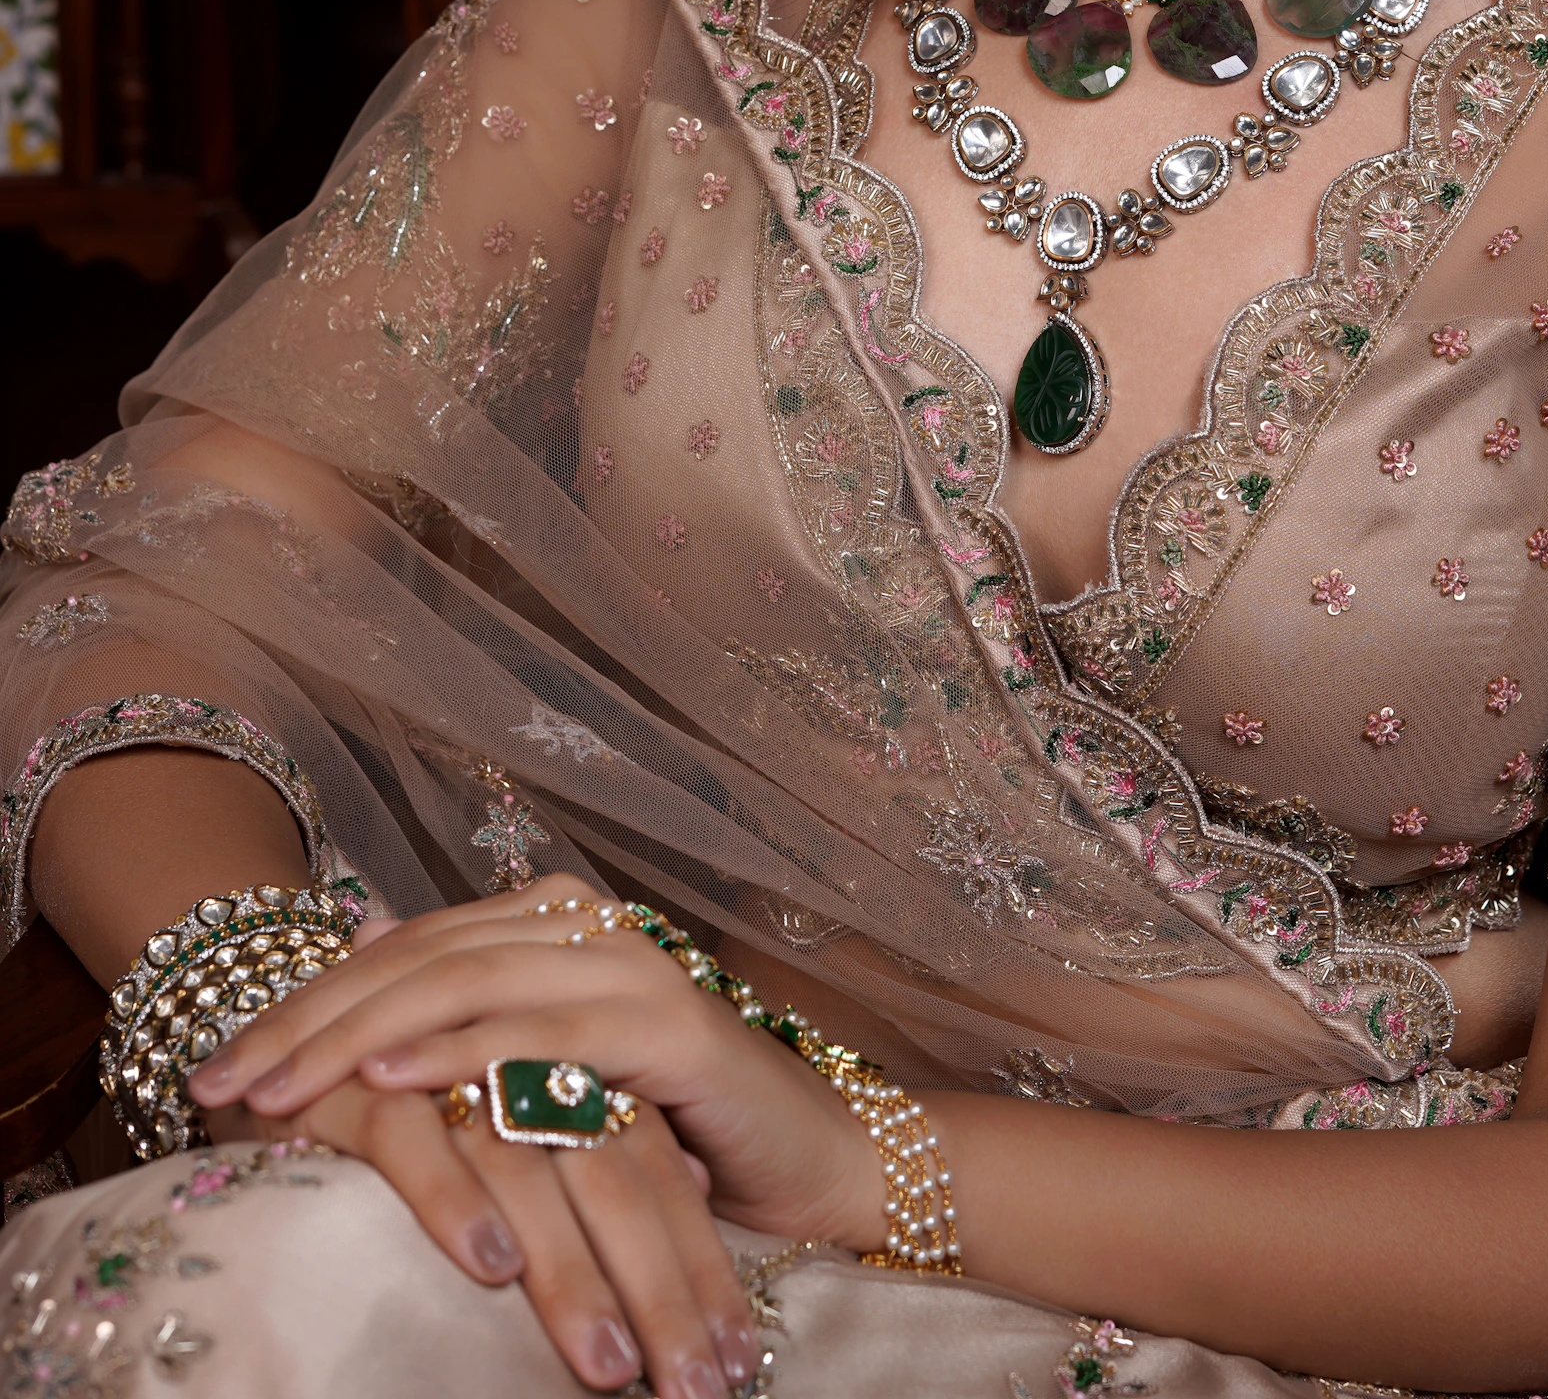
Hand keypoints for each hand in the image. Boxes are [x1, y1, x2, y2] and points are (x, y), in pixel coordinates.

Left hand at [190, 884, 883, 1363]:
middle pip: (416, 956)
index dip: (302, 1005)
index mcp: (547, 920)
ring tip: (274, 1088)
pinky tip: (389, 1076)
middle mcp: (582, 922)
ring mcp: (626, 962)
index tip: (212, 1070)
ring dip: (354, 1038)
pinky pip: (539, 1032)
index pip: (400, 948)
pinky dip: (456, 1048)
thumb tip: (357, 947)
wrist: (804, 1158)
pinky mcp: (664, 1022)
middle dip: (306, 1023)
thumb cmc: (668, 1129)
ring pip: (461, 982)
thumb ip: (463, 1019)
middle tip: (218, 1084)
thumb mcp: (544, 1079)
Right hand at [211, 1064, 737, 1393]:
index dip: (697, 1262)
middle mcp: (518, 1046)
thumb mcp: (526, 1117)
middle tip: (700, 1388)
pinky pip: (413, 1140)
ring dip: (572, 1276)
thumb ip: (609, 1138)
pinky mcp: (357, 1076)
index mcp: (569, 1049)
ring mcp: (439, 1053)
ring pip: (530, 1168)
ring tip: (610, 1369)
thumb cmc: (422, 1100)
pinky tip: (492, 1272)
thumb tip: (704, 1183)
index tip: (739, 1361)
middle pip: (614, 1165)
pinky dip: (455, 1201)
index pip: (654, 1159)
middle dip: (660, 1288)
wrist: (286, 1038)